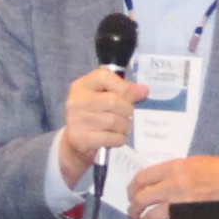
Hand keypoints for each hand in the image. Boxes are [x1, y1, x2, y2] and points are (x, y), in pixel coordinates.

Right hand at [58, 68, 147, 184]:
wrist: (75, 141)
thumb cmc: (94, 114)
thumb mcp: (104, 96)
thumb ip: (124, 90)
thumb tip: (144, 90)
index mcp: (82, 86)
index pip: (104, 77)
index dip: (123, 86)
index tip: (129, 96)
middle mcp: (76, 101)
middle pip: (113, 101)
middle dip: (127, 110)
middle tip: (127, 116)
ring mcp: (76, 120)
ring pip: (114, 121)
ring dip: (125, 126)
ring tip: (122, 127)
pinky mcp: (81, 139)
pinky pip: (112, 137)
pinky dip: (120, 139)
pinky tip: (116, 137)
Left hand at [125, 155, 218, 218]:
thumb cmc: (215, 169)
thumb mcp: (189, 162)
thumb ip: (169, 172)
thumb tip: (151, 184)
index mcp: (172, 168)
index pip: (141, 178)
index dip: (131, 188)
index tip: (132, 194)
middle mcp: (173, 184)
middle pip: (141, 199)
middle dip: (133, 209)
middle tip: (133, 213)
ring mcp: (180, 202)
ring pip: (151, 218)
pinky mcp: (188, 216)